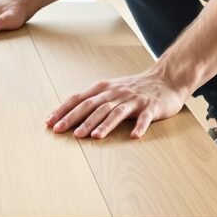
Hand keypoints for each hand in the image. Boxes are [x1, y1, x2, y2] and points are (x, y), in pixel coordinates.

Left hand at [46, 70, 187, 138]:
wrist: (167, 79)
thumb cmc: (135, 88)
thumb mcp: (111, 90)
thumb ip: (93, 100)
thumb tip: (68, 114)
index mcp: (104, 89)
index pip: (79, 99)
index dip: (63, 110)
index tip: (49, 122)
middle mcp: (116, 93)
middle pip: (93, 106)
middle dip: (76, 118)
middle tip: (61, 131)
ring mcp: (134, 100)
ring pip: (115, 112)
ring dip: (103, 124)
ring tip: (92, 136)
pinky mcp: (151, 107)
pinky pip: (144, 118)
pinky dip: (139, 127)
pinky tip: (134, 136)